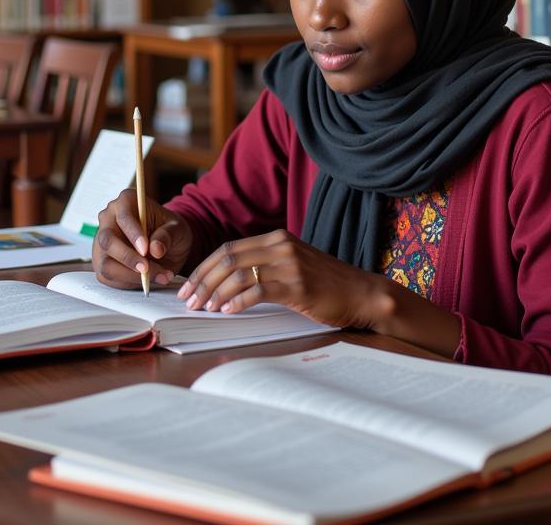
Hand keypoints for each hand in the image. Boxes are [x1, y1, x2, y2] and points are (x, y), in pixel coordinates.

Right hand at [93, 189, 193, 289]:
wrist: (166, 245)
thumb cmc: (170, 231)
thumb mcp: (178, 228)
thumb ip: (168, 235)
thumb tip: (155, 249)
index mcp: (126, 202)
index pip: (123, 217)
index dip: (133, 233)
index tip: (145, 249)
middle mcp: (108, 220)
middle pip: (108, 241)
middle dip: (128, 258)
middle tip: (147, 269)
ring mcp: (102, 243)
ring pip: (106, 263)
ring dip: (131, 274)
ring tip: (159, 276)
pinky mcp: (102, 263)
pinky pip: (109, 277)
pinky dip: (130, 282)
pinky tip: (149, 280)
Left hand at [176, 229, 383, 329]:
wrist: (360, 293)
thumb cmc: (325, 284)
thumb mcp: (292, 264)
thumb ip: (265, 264)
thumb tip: (226, 281)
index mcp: (277, 238)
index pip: (228, 248)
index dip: (204, 268)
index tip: (189, 286)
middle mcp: (281, 246)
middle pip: (228, 259)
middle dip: (203, 281)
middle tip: (189, 300)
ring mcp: (290, 264)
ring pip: (240, 274)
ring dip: (216, 293)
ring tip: (205, 309)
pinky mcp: (298, 285)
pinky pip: (259, 291)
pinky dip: (238, 302)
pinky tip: (228, 312)